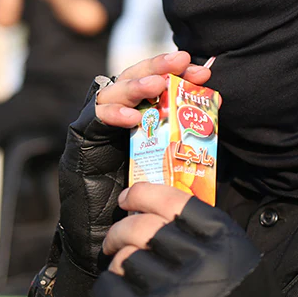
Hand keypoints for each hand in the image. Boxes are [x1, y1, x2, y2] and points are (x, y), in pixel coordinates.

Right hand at [49, 51, 209, 296]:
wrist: (105, 236)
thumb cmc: (139, 201)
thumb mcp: (169, 165)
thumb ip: (185, 139)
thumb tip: (216, 110)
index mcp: (139, 115)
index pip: (156, 82)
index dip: (178, 72)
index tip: (203, 70)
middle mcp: (117, 115)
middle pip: (133, 76)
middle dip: (158, 65)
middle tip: (182, 60)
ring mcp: (97, 125)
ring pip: (111, 90)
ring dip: (136, 85)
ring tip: (157, 83)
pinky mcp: (81, 140)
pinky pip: (93, 119)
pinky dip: (112, 114)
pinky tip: (132, 117)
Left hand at [92, 186, 286, 296]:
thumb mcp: (236, 259)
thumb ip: (204, 235)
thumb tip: (154, 212)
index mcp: (223, 241)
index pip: (173, 201)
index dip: (143, 193)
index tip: (128, 197)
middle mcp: (199, 263)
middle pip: (142, 226)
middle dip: (120, 228)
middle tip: (115, 239)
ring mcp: (170, 292)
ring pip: (126, 256)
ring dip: (120, 261)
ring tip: (126, 271)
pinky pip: (110, 286)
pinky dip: (111, 285)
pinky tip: (122, 292)